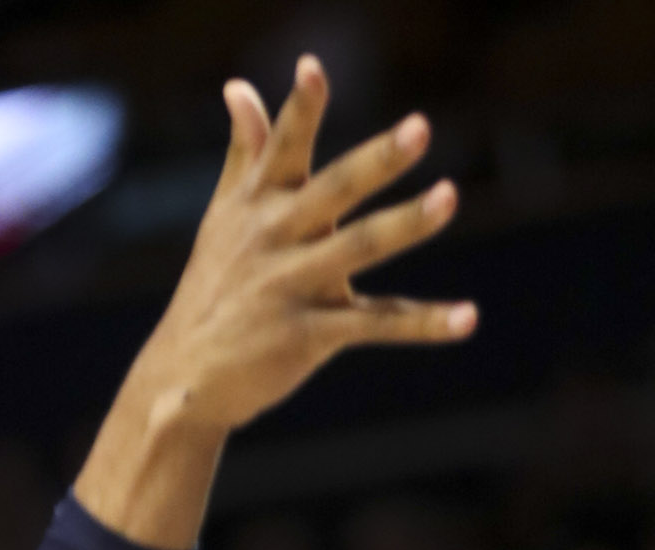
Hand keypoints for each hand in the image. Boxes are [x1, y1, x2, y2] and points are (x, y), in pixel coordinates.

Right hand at [128, 59, 476, 442]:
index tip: (312, 67)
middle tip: (419, 129)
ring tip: (449, 196)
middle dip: (376, 160)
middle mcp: (276, 238)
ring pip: (359, 247)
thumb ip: (246, 152)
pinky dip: (426, 323)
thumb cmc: (214, 287)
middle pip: (334, 190)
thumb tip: (239, 86)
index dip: (300, 109)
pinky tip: (468, 318)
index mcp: (257, 204)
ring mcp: (294, 286)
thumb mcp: (225, 216)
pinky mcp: (311, 335)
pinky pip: (378, 325)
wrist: (187, 377)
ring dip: (407, 223)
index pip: (283, 147)